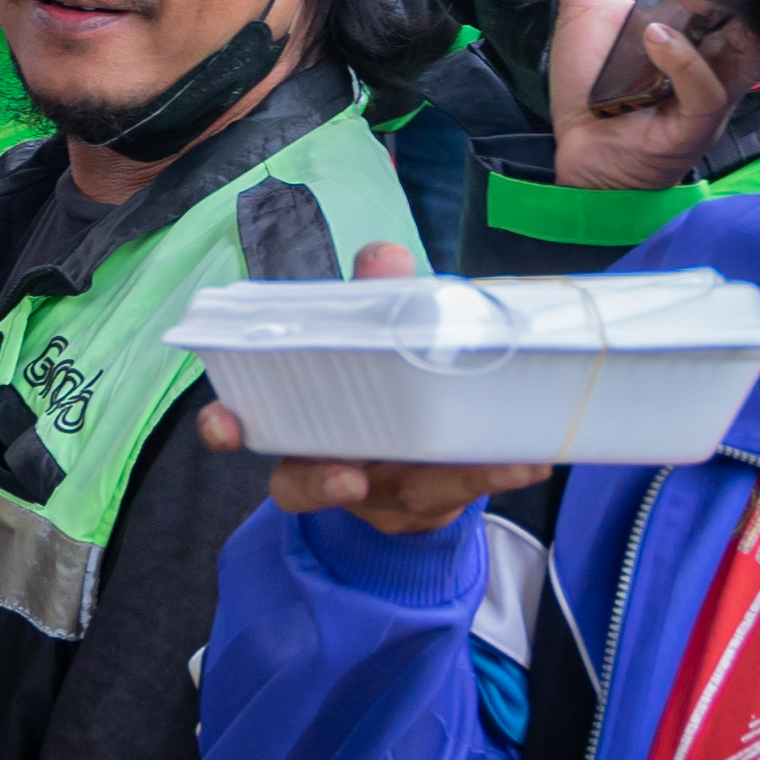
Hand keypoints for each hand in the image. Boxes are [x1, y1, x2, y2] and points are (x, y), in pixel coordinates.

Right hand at [189, 245, 517, 527]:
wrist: (414, 464)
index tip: (226, 424)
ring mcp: (380, 493)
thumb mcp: (372, 336)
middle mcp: (324, 464)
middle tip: (349, 474)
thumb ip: (375, 297)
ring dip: (434, 480)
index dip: (225, 428)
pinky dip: (496, 472)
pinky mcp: (431, 504)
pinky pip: (461, 492)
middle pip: (307, 482)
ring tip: (482, 466)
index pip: (243, 427)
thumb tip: (387, 256)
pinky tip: (534, 459)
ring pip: (395, 497)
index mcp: (294, 418)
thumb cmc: (378, 385)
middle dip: (322, 481)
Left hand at [538, 0, 743, 195]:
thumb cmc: (595, 88)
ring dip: (714, 12)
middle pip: (750, 11)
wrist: (582, 153)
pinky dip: (684, 61)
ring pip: (743, 49)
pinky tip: (656, 39)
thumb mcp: (584, 11)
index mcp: (700, 27)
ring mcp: (712, 91)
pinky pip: (707, 91)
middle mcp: (717, 57)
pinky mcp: (696, 122)